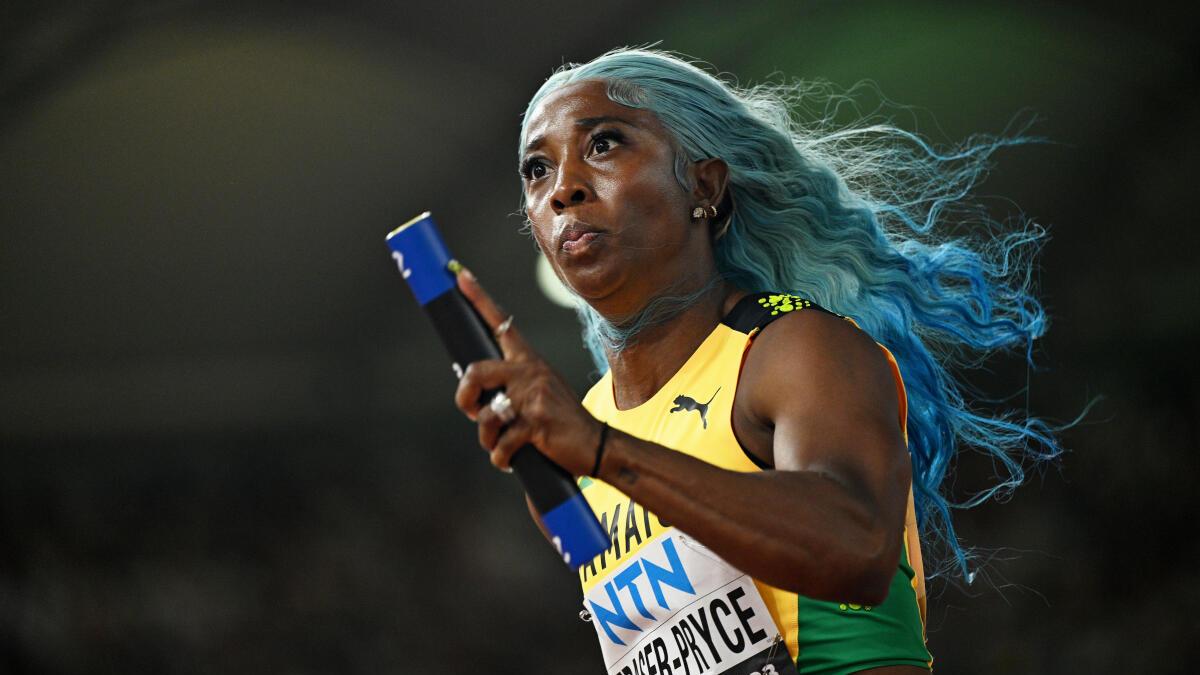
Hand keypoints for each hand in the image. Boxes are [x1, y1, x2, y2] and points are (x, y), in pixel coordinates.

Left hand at [452, 267, 603, 476]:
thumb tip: (474, 396)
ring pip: (487, 414)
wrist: (596, 445)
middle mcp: (531, 373)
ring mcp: (534, 397)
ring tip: (499, 445)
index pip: (501, 324)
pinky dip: (501, 458)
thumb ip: (511, 386)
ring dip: (487, 438)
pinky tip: (510, 461)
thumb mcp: (539, 393)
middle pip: (476, 371)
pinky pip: (502, 443)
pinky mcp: (537, 423)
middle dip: (464, 397)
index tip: (460, 276)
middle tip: (472, 412)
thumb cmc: (559, 421)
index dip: (478, 299)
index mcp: (530, 362)